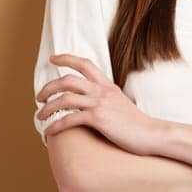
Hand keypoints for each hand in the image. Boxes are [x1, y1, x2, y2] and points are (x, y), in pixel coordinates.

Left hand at [36, 54, 167, 154]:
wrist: (152, 134)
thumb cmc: (137, 123)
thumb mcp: (121, 102)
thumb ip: (107, 97)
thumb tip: (93, 100)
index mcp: (107, 85)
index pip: (84, 64)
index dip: (66, 58)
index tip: (53, 58)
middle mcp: (102, 91)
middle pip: (68, 80)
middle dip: (49, 87)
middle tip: (39, 97)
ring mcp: (100, 104)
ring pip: (65, 99)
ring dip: (48, 107)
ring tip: (40, 115)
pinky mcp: (98, 119)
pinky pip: (70, 119)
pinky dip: (56, 125)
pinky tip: (49, 131)